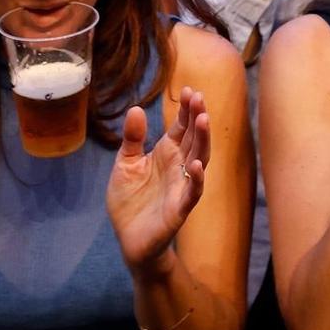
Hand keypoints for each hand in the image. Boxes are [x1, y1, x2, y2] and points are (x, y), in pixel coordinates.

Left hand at [107, 88, 210, 273]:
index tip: (189, 90)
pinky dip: (197, 179)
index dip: (186, 110)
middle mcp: (179, 167)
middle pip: (193, 138)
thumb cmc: (130, 201)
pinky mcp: (180, 208)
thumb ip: (133, 139)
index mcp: (167, 154)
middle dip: (197, 118)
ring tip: (203, 120)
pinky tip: (197, 165)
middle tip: (198, 97)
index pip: (181, 128)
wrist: (130, 239)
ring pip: (199, 159)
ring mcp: (182, 186)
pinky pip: (192, 192)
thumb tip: (136, 108)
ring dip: (202, 141)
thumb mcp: (126, 164)